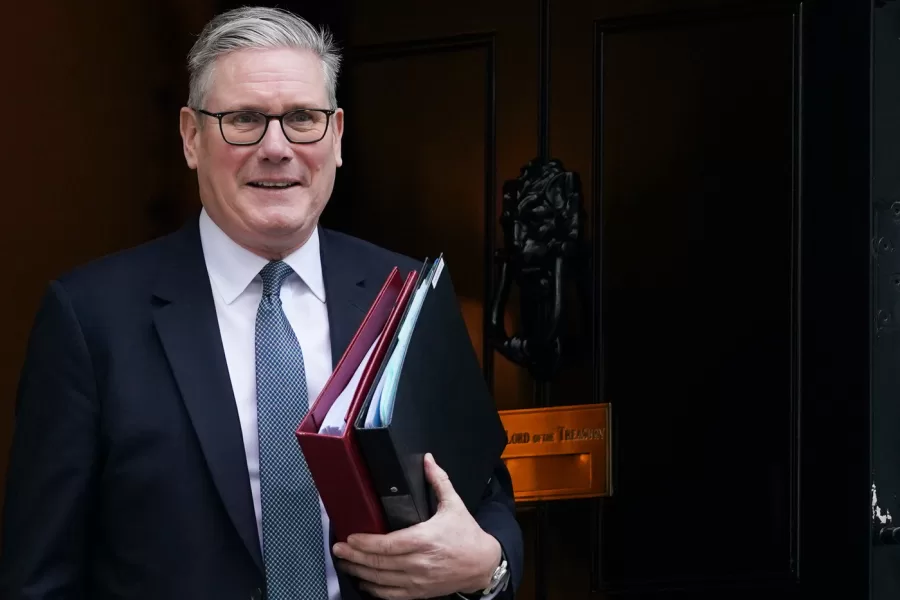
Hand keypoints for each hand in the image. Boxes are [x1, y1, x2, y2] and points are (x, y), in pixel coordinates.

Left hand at [332, 453, 500, 599]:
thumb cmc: (468, 536)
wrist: (482, 564)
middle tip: (338, 548)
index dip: (366, 543)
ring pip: (381, 579)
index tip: (351, 537)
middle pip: (379, 563)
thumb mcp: (454, 505)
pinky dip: (374, 589)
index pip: (388, 544)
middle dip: (354, 556)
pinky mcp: (419, 591)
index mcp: (425, 539)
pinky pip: (391, 594)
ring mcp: (418, 580)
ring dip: (359, 572)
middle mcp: (419, 562)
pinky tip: (363, 581)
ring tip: (345, 562)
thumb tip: (428, 460)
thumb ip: (439, 481)